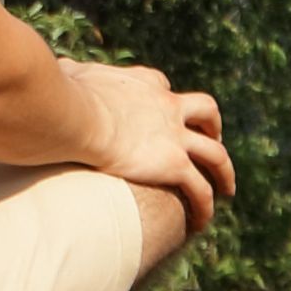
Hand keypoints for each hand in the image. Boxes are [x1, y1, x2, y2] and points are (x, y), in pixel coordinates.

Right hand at [72, 59, 232, 235]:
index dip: (167, 99)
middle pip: (205, 111)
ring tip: (227, 189)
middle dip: (212, 126)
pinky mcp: (173, 164)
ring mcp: (174, 137)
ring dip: (225, 172)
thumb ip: (73, 72)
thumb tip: (62, 68)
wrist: (77, 116)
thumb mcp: (72, 74)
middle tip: (211, 139)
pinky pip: (200, 190)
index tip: (162, 111)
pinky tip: (200, 223)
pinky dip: (204, 206)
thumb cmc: (67, 95)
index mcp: (143, 83)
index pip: (164, 87)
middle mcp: (168, 106)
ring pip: (215, 154)